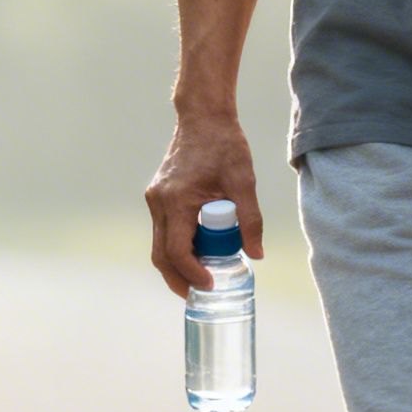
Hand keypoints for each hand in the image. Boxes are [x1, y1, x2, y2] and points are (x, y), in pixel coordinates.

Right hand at [145, 116, 264, 296]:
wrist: (203, 118)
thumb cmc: (224, 145)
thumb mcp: (243, 182)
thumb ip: (251, 219)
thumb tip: (256, 254)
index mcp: (177, 200)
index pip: (177, 251)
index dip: (192, 274)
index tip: (211, 284)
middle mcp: (159, 203)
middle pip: (161, 256)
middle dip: (178, 280)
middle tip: (200, 294)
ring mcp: (155, 200)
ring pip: (159, 245)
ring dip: (176, 266)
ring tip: (201, 277)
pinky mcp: (158, 197)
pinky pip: (163, 231)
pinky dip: (176, 247)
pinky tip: (197, 252)